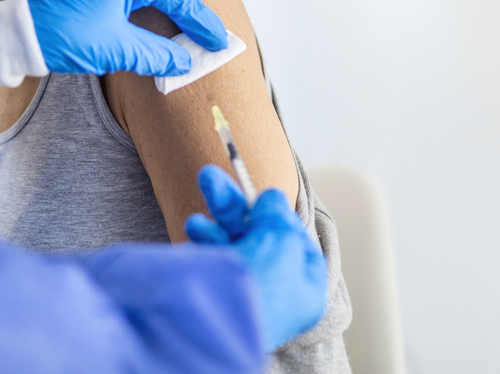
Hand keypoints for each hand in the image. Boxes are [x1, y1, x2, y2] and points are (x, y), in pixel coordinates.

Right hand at [186, 165, 327, 351]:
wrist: (215, 323)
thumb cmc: (259, 287)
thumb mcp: (281, 239)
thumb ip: (278, 214)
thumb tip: (272, 199)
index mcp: (305, 291)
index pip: (296, 244)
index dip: (280, 217)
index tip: (264, 198)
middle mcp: (276, 296)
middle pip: (258, 237)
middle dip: (234, 207)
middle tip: (211, 177)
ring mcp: (244, 296)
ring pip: (231, 244)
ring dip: (215, 219)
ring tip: (202, 197)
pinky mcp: (215, 295)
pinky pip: (211, 260)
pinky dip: (203, 240)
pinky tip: (194, 230)